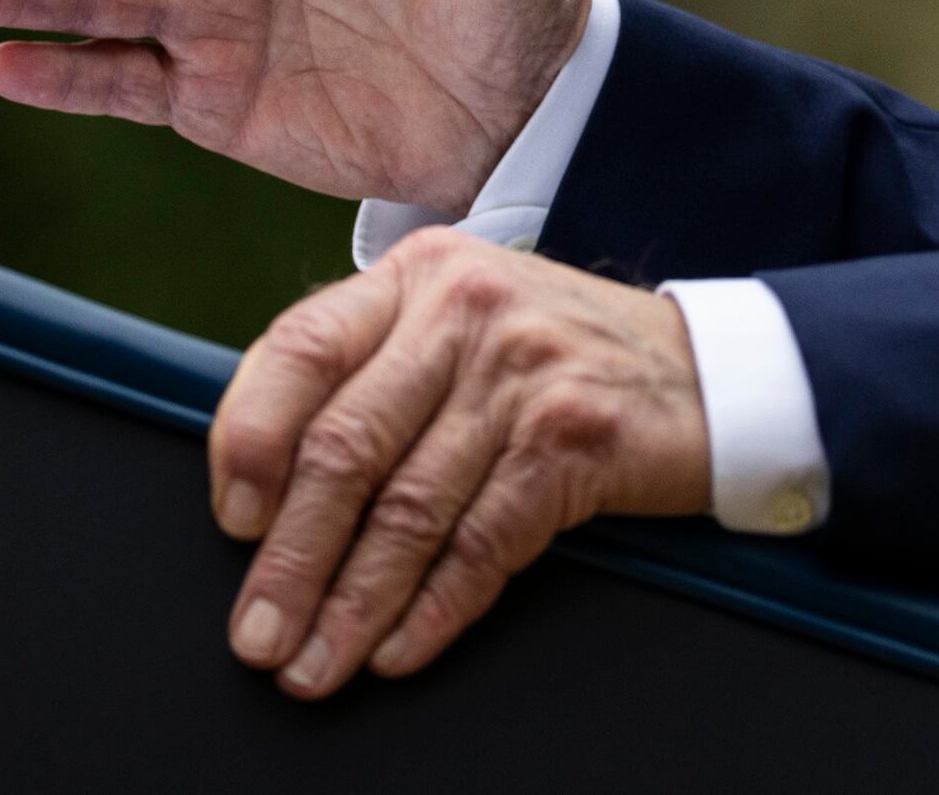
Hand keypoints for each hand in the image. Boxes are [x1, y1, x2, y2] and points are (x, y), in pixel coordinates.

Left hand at [208, 227, 709, 694]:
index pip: (298, 349)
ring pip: (409, 507)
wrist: (707, 372)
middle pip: (346, 445)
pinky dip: (433, 608)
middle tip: (259, 633)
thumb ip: (375, 373)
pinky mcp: (573, 438)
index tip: (231, 524)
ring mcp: (521, 371)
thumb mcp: (462, 326)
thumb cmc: (560, 360)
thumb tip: (262, 483)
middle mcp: (463, 309)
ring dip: (351, 603)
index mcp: (416, 277)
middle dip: (290, 558)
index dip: (249, 442)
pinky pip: (483, 542)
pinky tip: (398, 647)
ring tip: (316, 663)